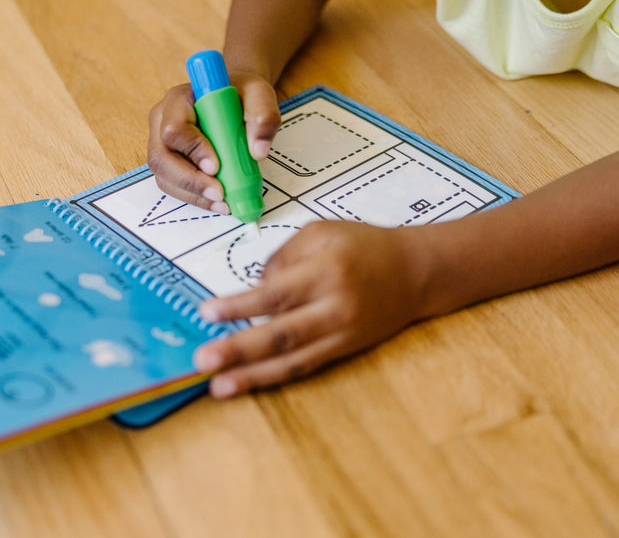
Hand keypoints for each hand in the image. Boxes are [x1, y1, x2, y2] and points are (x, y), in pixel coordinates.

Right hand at [147, 72, 279, 210]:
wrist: (233, 98)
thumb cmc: (240, 93)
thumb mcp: (259, 94)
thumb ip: (263, 116)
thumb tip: (258, 151)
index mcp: (179, 100)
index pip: (173, 128)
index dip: (192, 149)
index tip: (216, 166)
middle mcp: (162, 121)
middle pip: (160, 158)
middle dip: (190, 180)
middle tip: (219, 193)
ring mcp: (163, 143)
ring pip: (165, 176)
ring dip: (193, 194)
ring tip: (223, 202)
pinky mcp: (171, 162)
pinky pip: (174, 185)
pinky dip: (195, 197)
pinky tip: (218, 201)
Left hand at [193, 220, 426, 396]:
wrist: (415, 272)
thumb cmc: (364, 245)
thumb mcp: (321, 232)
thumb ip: (283, 257)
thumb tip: (252, 289)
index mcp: (326, 271)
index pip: (276, 293)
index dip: (239, 306)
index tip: (206, 313)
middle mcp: (335, 307)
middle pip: (282, 334)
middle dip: (239, 349)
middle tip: (203, 360)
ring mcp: (342, 334)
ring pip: (293, 360)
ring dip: (253, 376)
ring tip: (220, 386)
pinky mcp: (345, 349)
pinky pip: (307, 366)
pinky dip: (277, 376)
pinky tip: (251, 381)